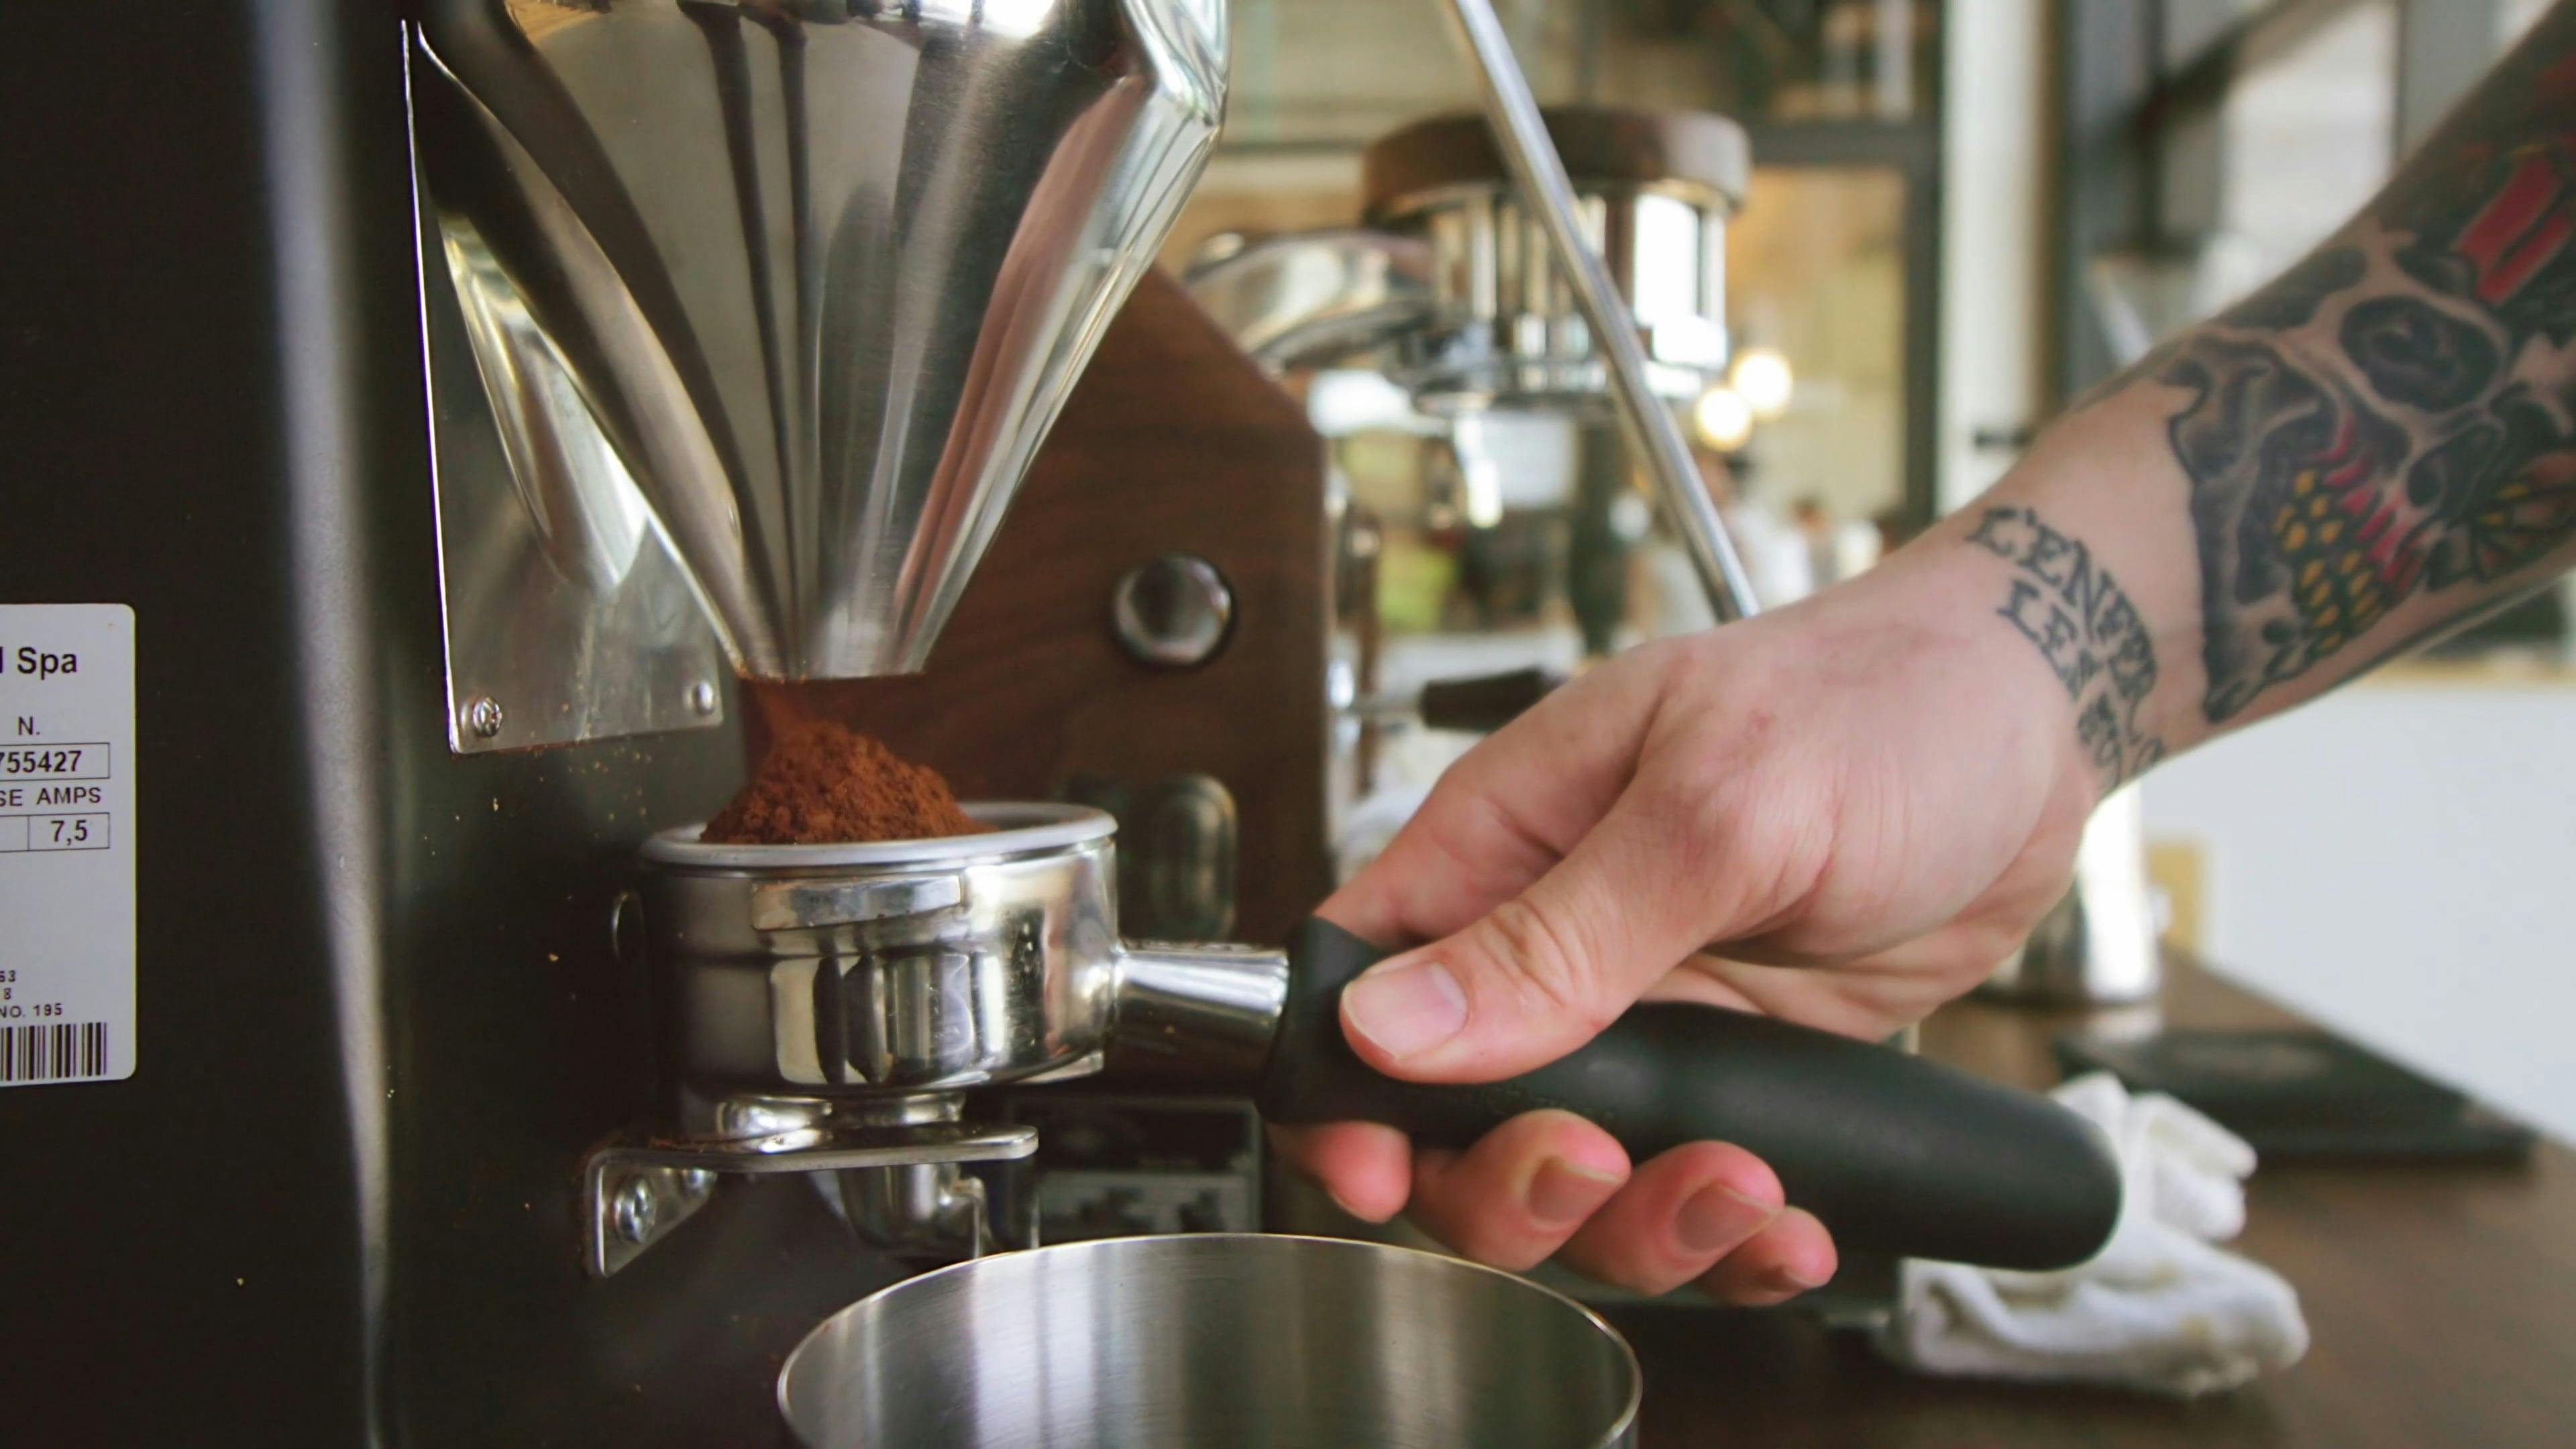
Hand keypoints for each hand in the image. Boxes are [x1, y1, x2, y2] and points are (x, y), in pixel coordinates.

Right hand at [1278, 544, 2101, 1303]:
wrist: (2036, 724)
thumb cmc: (1878, 700)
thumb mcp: (1715, 808)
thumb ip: (1557, 931)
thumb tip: (1390, 1021)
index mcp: (1504, 841)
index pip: (1355, 980)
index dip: (1344, 1095)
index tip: (1383, 1169)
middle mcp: (1553, 940)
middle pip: (1452, 1123)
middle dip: (1511, 1185)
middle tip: (1598, 1168)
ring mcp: (1646, 1016)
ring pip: (1575, 1182)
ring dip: (1643, 1226)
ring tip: (1742, 1191)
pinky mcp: (1735, 1071)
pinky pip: (1692, 1192)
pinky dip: (1735, 1239)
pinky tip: (1791, 1227)